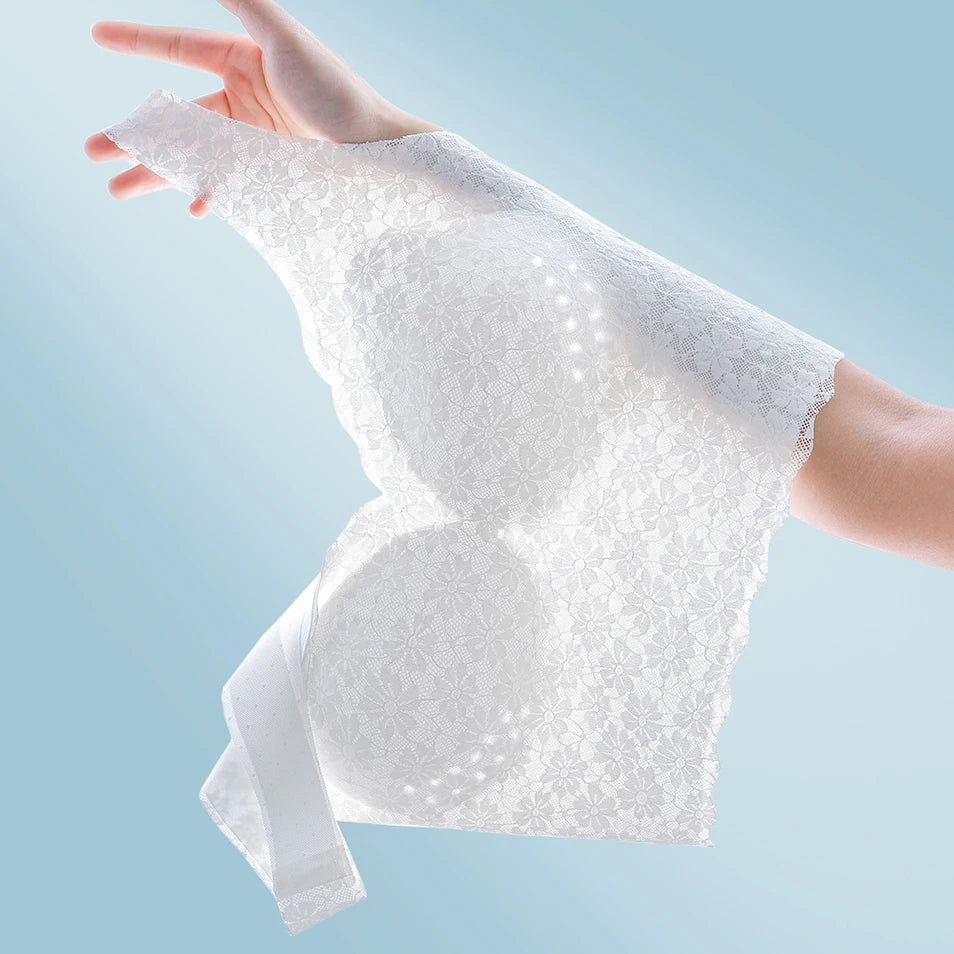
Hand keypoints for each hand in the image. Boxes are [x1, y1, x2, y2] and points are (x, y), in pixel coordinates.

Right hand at [84, 0, 441, 217]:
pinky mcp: (268, 177)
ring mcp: (254, 144)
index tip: (95, 34)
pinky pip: (227, 187)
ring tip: (117, 191)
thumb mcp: (286, 39)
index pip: (179, 47)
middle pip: (175, 117)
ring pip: (192, 158)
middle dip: (132, 134)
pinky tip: (197, 208)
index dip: (137, 41)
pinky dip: (210, 196)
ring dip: (155, 174)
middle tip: (93, 149)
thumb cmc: (338, 92)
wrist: (379, 153)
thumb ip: (244, 2)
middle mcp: (244, 103)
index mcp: (243, 63)